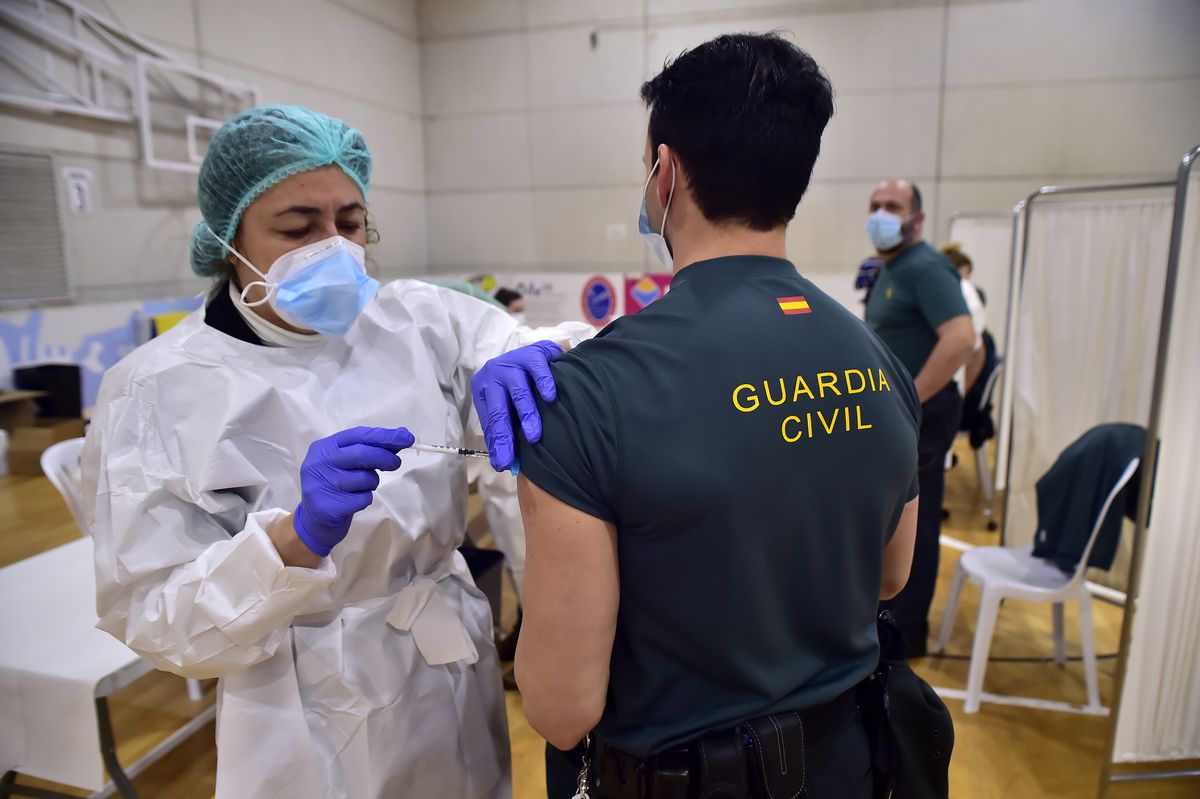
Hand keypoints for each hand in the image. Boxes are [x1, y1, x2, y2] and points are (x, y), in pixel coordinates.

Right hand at [293, 426, 413, 556]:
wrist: (315, 521)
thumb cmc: (336, 486)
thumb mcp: (348, 463)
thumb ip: (370, 448)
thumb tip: (402, 436)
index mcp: (324, 447)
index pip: (358, 435)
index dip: (384, 435)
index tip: (406, 438)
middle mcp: (319, 463)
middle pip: (361, 454)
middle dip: (384, 457)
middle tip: (395, 463)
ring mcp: (321, 485)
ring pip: (364, 478)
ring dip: (373, 482)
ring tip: (362, 487)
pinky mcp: (329, 506)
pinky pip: (362, 498)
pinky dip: (365, 499)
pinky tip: (354, 500)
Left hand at [471, 341, 563, 470]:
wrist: (536, 354)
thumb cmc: (520, 386)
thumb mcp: (509, 407)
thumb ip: (507, 430)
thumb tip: (508, 465)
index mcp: (483, 389)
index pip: (489, 420)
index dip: (496, 443)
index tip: (502, 463)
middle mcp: (493, 374)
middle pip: (498, 407)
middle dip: (505, 435)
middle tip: (510, 456)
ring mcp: (512, 361)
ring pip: (517, 389)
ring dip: (526, 413)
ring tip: (533, 435)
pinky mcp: (532, 352)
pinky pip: (537, 368)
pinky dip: (543, 382)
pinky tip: (550, 397)